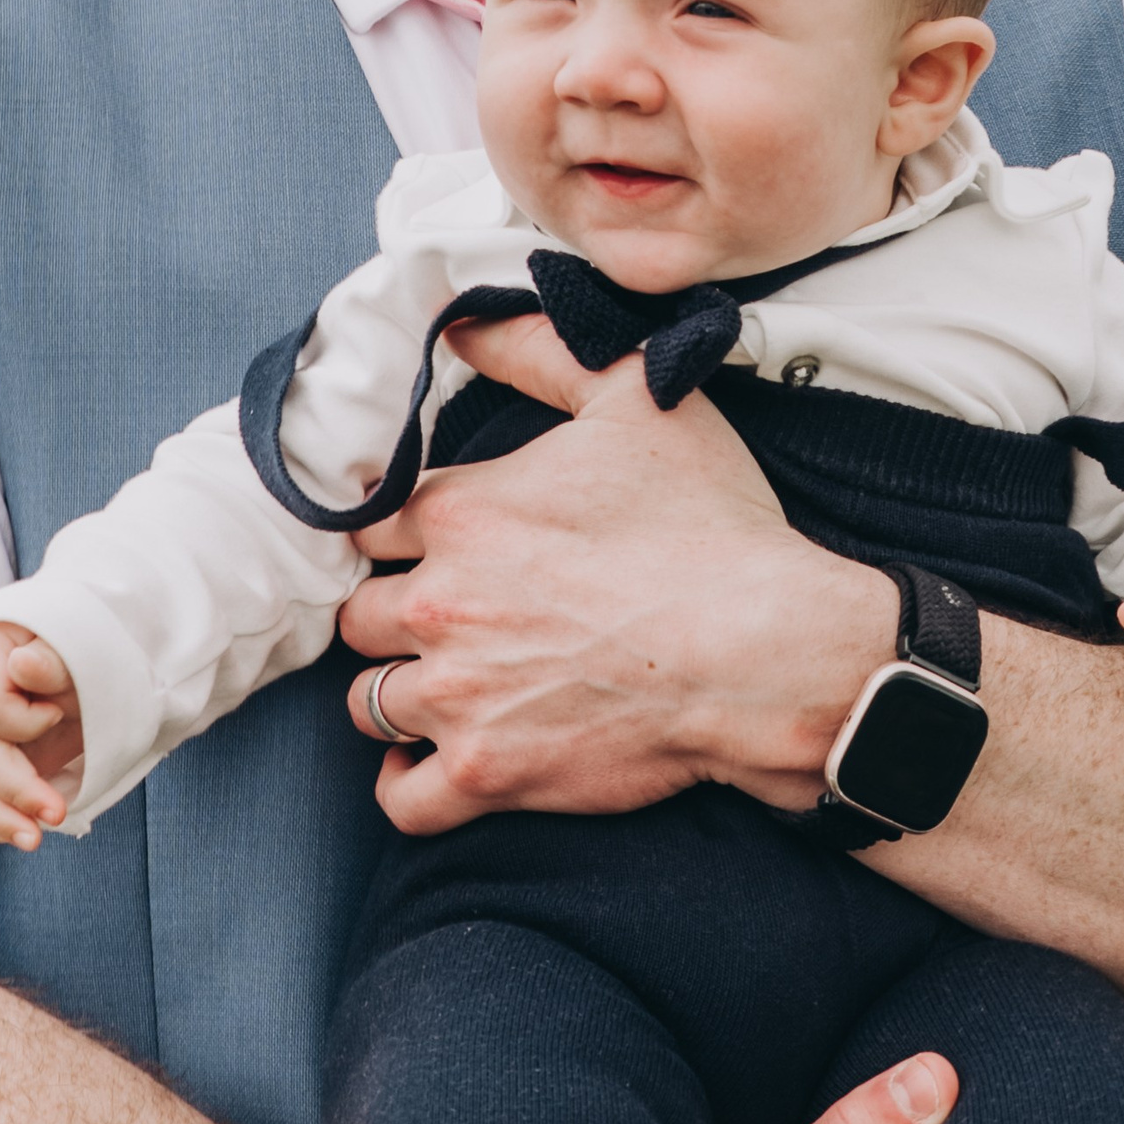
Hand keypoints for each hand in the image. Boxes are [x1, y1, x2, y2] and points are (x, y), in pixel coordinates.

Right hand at [0, 622, 85, 846]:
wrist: (73, 667)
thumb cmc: (75, 654)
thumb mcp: (76, 648)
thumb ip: (53, 660)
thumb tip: (23, 664)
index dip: (22, 720)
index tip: (59, 715)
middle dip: (15, 788)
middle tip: (56, 813)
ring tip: (33, 840)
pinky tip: (14, 834)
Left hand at [337, 315, 895, 835]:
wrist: (766, 652)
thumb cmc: (711, 527)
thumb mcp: (637, 399)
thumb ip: (540, 347)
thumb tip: (463, 324)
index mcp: (460, 515)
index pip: (366, 525)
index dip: (397, 534)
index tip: (430, 545)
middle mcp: (438, 606)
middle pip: (357, 615)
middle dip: (394, 613)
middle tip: (451, 616)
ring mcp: (457, 698)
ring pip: (369, 702)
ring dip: (400, 693)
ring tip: (451, 685)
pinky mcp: (488, 773)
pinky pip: (401, 799)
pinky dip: (408, 784)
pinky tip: (434, 760)